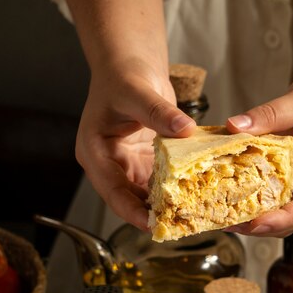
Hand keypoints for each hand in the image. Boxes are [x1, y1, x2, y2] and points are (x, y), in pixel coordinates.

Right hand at [75, 60, 195, 229]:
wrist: (131, 66)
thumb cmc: (123, 76)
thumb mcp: (137, 92)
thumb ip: (158, 112)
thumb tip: (184, 128)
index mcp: (95, 152)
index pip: (111, 190)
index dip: (130, 210)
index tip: (151, 224)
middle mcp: (110, 164)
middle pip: (129, 199)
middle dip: (152, 214)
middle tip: (179, 226)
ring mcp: (129, 165)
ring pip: (146, 195)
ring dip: (167, 205)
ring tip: (191, 218)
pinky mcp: (146, 162)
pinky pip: (161, 182)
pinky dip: (176, 189)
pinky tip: (197, 196)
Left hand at [226, 63, 292, 236]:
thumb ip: (269, 115)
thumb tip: (234, 126)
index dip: (283, 218)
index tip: (255, 224)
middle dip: (266, 226)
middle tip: (231, 225)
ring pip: (290, 214)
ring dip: (262, 221)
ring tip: (229, 219)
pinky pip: (283, 198)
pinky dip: (262, 205)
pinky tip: (238, 202)